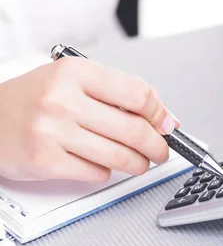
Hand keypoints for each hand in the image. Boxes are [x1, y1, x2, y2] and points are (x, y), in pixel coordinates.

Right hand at [0, 58, 176, 181]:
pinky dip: (106, 171)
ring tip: (140, 162)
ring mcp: (53, 132)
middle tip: (161, 151)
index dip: (160, 113)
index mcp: (75, 72)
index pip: (137, 94)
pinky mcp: (46, 161)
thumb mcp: (71, 80)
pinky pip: (96, 172)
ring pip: (119, 156)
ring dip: (138, 164)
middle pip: (134, 130)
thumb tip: (161, 116)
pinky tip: (101, 163)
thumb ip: (114, 93)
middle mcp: (64, 100)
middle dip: (157, 146)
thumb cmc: (31, 99)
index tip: (167, 124)